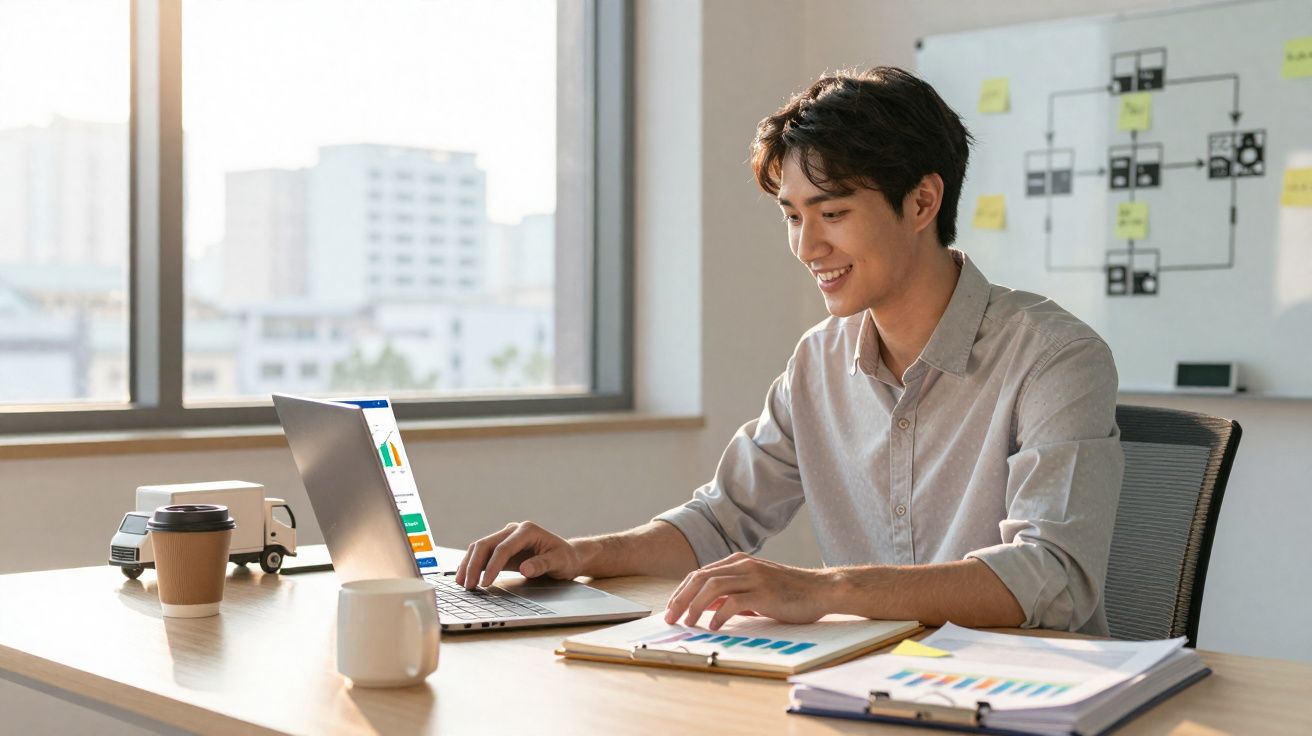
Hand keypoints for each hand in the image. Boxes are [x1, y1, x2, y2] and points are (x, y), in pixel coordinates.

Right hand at [455, 521, 584, 588]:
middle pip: (486, 544)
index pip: (503, 548)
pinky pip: (483, 554)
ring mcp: (506, 538)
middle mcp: (514, 530)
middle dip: (473, 565)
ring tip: (461, 583)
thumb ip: (543, 564)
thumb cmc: (565, 559)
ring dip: (468, 564)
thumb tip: (525, 569)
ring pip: (480, 547)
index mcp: (527, 530)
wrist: (567, 556)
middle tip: (467, 586)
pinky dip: (473, 565)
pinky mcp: (502, 547)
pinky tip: (466, 578)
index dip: (492, 566)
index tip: (485, 583)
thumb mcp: (560, 562)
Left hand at [662, 552, 835, 630]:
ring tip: (687, 623)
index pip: (700, 574)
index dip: (682, 591)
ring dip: (695, 606)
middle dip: (681, 598)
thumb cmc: (789, 592)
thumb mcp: (755, 588)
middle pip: (701, 578)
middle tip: (670, 617)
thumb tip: (704, 606)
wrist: (821, 590)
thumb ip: (731, 593)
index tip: (671, 607)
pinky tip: (712, 626)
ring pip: (712, 587)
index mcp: (738, 562)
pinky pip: (734, 602)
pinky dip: (719, 614)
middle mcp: (743, 566)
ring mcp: (754, 577)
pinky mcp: (764, 593)